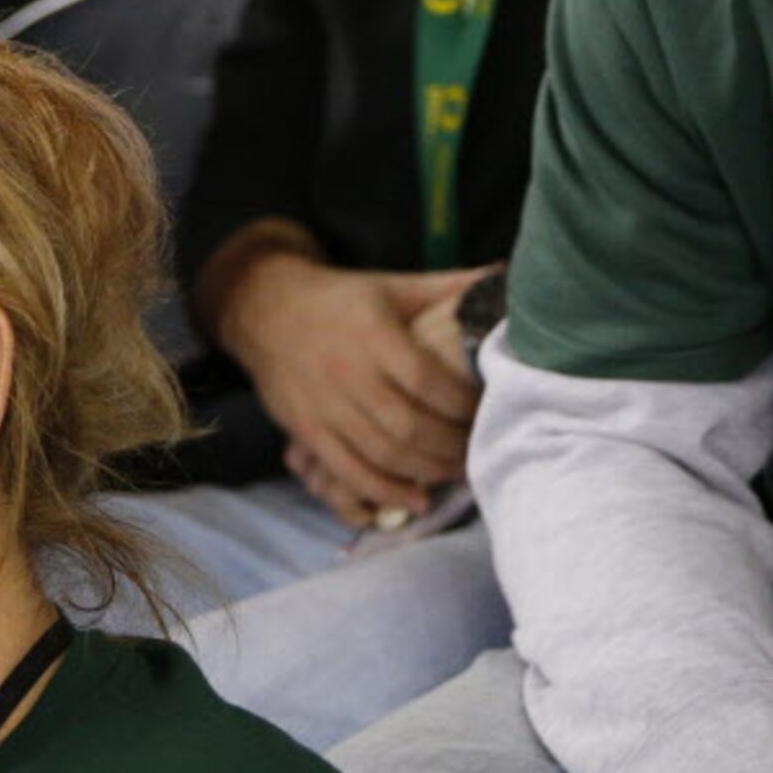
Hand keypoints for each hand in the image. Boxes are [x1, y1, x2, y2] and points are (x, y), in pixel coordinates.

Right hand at [217, 256, 490, 523]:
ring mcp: (324, 406)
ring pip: (382, 453)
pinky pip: (347, 471)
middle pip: (407, 424)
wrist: (266, 309)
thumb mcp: (394, 286)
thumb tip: (506, 274)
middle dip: (450, 445)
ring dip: (426, 471)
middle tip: (479, 449)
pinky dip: (384, 492)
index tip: (485, 409)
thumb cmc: (343, 300)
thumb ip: (449, 287)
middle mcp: (346, 372)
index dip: (461, 403)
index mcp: (373, 334)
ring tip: (458, 473)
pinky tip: (416, 499)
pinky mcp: (306, 430)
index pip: (426, 379)